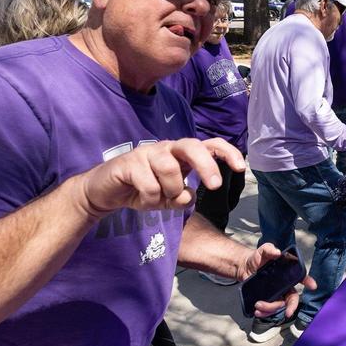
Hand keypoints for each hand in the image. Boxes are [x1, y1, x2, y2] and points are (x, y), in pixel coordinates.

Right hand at [78, 138, 243, 218]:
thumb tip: (189, 196)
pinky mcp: (129, 162)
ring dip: (168, 192)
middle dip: (207, 166)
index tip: (241, 168)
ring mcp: (148, 152)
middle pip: (192, 146)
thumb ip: (182, 197)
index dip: (227, 153)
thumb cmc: (143, 190)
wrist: (105, 191)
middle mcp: (167, 148)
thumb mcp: (168, 198)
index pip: (209, 145)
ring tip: (157, 198)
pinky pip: (149, 186)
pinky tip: (140, 198)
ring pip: (170, 171)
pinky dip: (149, 200)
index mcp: (182, 155)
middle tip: (215, 186)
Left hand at [242, 242, 316, 318]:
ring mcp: (276, 293)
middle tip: (288, 313)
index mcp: (287, 273)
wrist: (244, 267)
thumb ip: (269, 249)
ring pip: (279, 305)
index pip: (301, 277)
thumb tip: (277, 252)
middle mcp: (284, 285)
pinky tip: (257, 311)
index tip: (312, 286)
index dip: (308, 281)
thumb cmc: (257, 258)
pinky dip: (264, 313)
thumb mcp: (263, 251)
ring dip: (270, 309)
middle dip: (292, 306)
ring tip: (258, 305)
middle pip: (293, 298)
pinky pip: (269, 310)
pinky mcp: (267, 299)